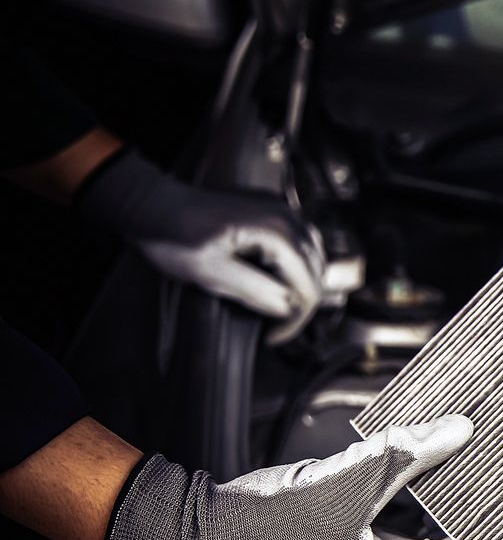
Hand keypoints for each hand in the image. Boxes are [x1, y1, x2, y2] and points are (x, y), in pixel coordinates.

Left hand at [76, 150, 324, 343]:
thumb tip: (288, 308)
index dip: (296, 318)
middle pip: (316, 269)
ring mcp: (279, 207)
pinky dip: (298, 263)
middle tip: (279, 327)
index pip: (307, 284)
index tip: (274, 336)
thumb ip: (255, 291)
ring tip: (283, 306)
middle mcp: (286, 215)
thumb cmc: (173, 236)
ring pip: (313, 254)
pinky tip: (281, 278)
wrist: (150, 203)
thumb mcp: (210, 273)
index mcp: (275, 231)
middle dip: (302, 302)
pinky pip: (300, 239)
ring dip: (303, 283)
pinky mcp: (270, 207)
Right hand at [102, 415, 475, 539]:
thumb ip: (410, 454)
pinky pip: (388, 534)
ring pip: (416, 539)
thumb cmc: (264, 527)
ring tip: (457, 465)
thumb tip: (457, 432)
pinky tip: (412, 472)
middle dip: (467, 510)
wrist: (198, 536)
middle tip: (494, 473)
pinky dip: (402, 505)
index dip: (495, 530)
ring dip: (433, 504)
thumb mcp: (350, 480)